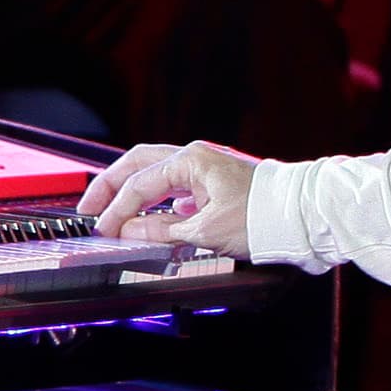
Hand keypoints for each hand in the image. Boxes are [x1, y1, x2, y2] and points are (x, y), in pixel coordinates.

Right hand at [78, 140, 261, 259]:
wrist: (302, 216)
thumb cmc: (262, 217)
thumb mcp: (205, 230)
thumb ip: (160, 231)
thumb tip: (128, 231)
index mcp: (191, 161)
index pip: (139, 184)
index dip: (116, 210)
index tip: (100, 230)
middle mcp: (196, 158)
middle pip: (139, 164)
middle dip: (111, 186)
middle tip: (89, 209)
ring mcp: (206, 169)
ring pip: (156, 172)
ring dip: (132, 190)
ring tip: (112, 212)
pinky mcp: (215, 184)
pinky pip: (175, 186)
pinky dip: (156, 199)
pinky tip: (149, 217)